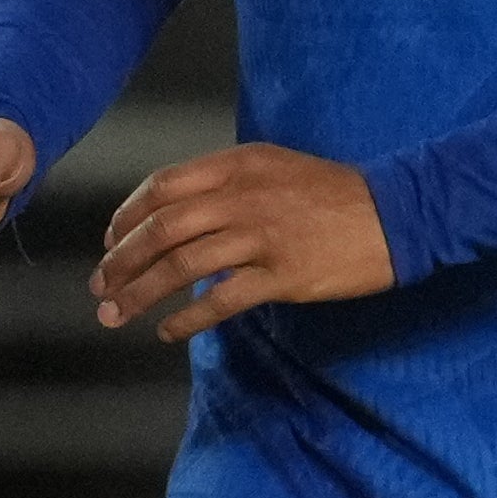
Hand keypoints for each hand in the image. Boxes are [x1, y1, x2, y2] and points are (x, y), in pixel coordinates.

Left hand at [91, 143, 393, 343]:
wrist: (396, 213)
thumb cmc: (333, 192)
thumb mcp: (273, 167)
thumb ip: (225, 183)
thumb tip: (176, 212)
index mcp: (235, 167)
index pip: (161, 187)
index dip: (126, 216)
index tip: (109, 241)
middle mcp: (241, 197)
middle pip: (161, 230)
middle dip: (121, 261)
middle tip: (100, 286)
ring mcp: (261, 237)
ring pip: (181, 267)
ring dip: (141, 293)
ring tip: (118, 314)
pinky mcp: (282, 276)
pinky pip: (221, 300)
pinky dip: (187, 318)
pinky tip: (168, 331)